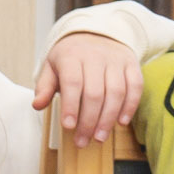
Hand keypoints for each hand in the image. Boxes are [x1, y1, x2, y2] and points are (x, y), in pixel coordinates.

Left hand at [32, 29, 145, 145]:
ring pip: (116, 92)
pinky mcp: (132, 64)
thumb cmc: (71, 56)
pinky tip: (121, 123)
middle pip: (95, 92)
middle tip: (82, 141)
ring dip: (108, 118)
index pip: (73, 83)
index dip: (71, 106)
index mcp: (72, 56)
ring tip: (99, 137)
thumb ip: (44, 86)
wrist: (96, 33)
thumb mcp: (52, 66)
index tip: (68, 127)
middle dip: (89, 121)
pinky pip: (135, 86)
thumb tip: (37, 105)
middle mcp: (96, 57)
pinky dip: (130, 106)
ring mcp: (116, 60)